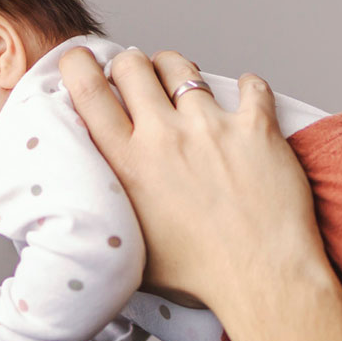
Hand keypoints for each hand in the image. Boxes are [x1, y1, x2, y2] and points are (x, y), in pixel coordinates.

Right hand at [58, 47, 326, 323]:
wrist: (262, 279)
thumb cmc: (200, 275)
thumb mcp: (132, 246)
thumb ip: (111, 212)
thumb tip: (93, 206)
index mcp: (128, 164)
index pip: (89, 92)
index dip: (79, 65)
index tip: (82, 61)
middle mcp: (164, 136)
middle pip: (133, 66)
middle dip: (130, 64)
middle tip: (136, 78)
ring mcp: (212, 127)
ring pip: (182, 67)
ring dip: (176, 69)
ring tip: (181, 82)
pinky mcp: (256, 128)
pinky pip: (251, 86)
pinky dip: (247, 87)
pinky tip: (245, 97)